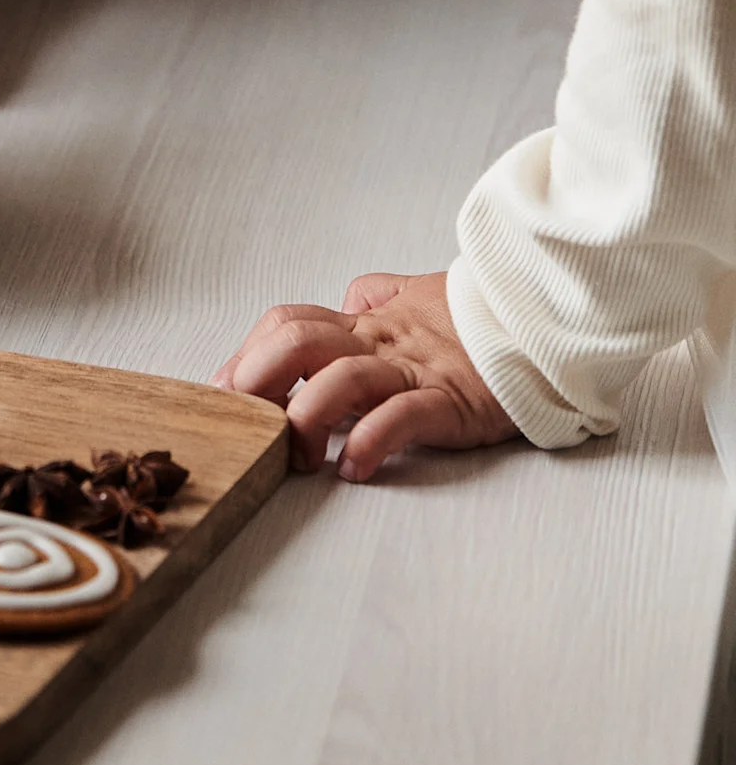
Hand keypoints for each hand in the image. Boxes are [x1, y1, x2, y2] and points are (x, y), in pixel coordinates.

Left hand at [215, 269, 517, 477]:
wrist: (543, 319)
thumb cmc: (477, 320)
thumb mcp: (413, 298)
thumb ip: (372, 301)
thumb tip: (342, 301)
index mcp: (365, 322)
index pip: (289, 322)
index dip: (248, 353)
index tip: (221, 391)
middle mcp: (380, 341)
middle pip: (299, 341)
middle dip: (257, 379)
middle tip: (240, 420)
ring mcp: (414, 369)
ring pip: (343, 378)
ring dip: (307, 418)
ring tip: (295, 455)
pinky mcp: (451, 400)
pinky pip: (403, 417)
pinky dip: (371, 441)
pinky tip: (352, 466)